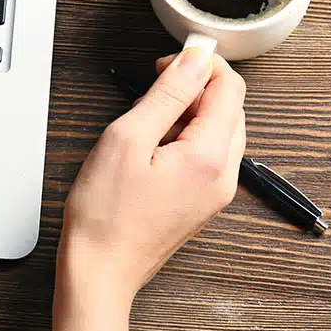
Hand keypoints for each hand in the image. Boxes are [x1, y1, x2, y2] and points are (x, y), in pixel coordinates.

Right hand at [59, 46, 245, 311]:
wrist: (100, 272)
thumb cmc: (105, 213)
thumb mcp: (128, 138)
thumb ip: (168, 94)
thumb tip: (196, 58)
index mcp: (210, 156)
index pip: (230, 86)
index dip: (199, 63)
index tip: (165, 65)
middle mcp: (224, 175)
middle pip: (229, 106)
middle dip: (194, 86)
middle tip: (151, 92)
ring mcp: (216, 191)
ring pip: (219, 128)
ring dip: (188, 112)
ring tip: (145, 124)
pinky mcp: (203, 200)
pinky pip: (207, 152)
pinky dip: (184, 136)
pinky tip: (151, 147)